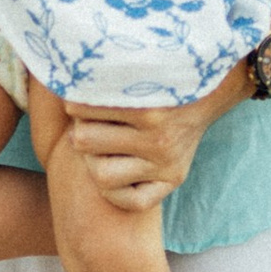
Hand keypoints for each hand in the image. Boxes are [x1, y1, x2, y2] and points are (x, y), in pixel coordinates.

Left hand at [61, 60, 253, 213]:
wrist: (207, 91)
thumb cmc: (158, 78)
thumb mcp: (135, 70)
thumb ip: (104, 75)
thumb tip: (63, 76)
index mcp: (146, 106)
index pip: (81, 109)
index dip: (74, 104)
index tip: (80, 99)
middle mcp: (159, 137)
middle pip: (85, 141)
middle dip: (82, 131)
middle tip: (89, 124)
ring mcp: (167, 162)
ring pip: (101, 174)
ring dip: (94, 161)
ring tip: (101, 147)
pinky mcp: (174, 180)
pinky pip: (130, 201)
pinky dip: (117, 192)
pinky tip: (118, 172)